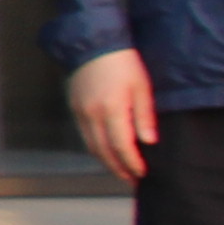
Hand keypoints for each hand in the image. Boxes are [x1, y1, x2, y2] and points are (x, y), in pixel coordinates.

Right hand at [69, 48, 156, 185]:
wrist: (94, 44)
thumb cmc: (123, 63)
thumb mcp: (141, 87)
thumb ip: (144, 116)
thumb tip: (148, 142)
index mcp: (112, 109)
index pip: (121, 146)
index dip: (132, 163)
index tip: (143, 173)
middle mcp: (92, 115)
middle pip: (104, 151)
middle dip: (118, 169)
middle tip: (132, 180)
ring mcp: (80, 112)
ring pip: (91, 146)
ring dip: (106, 162)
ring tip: (120, 171)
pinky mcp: (75, 108)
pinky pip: (85, 136)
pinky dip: (96, 148)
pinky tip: (106, 152)